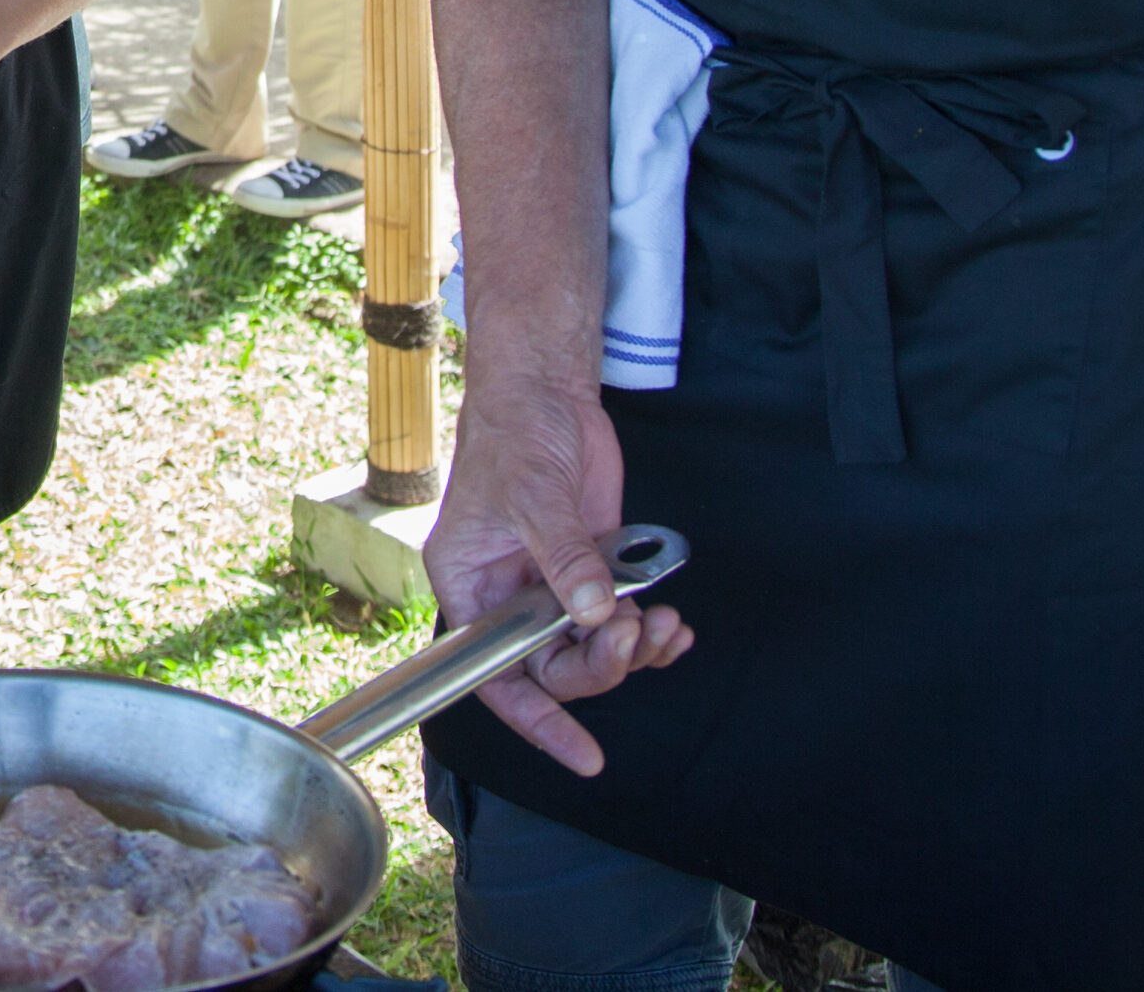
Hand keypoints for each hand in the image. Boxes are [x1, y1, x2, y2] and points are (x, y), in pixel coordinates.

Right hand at [425, 384, 692, 774]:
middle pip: (555, 671)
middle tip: (634, 634)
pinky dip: (651, 632)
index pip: (497, 676)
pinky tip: (674, 623)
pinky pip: (619, 623)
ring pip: (592, 653)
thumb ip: (565, 558)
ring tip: (665, 625)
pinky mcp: (590, 570)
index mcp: (470, 589)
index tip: (583, 754)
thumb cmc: (514, 432)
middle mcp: (508, 599)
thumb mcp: (534, 495)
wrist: (547, 389)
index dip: (539, 722)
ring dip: (634, 651)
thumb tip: (592, 614)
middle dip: (601, 665)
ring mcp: (552, 587)